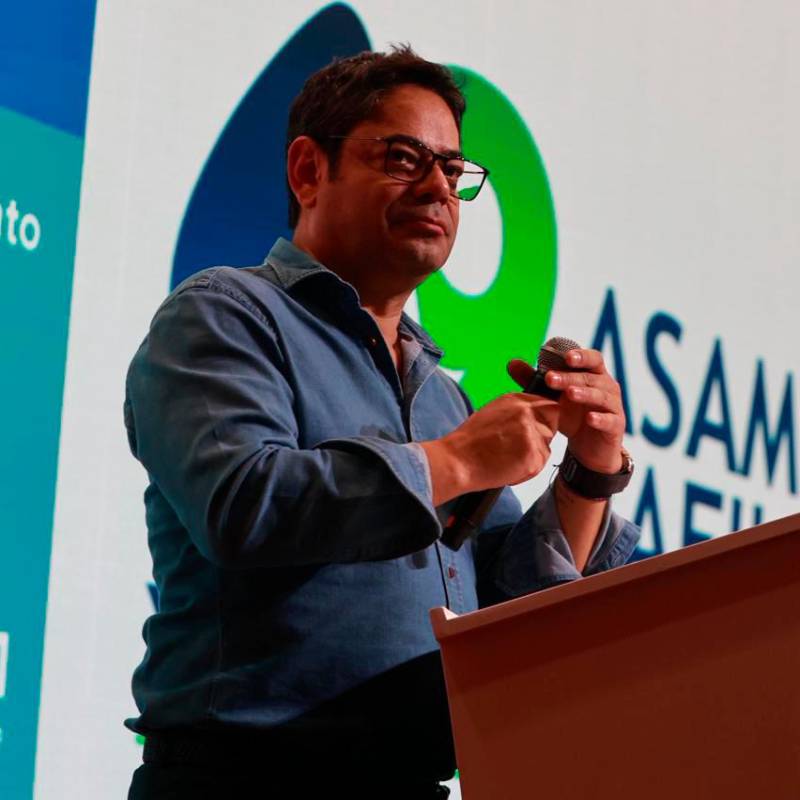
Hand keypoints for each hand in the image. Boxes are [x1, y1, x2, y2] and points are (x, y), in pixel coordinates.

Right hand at [420, 393, 558, 505]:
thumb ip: (518, 411)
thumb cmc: (471, 442)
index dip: (543, 419)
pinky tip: (507, 469)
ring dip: (534, 456)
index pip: (547, 404)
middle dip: (542, 436)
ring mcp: (530, 433)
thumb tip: (536, 416)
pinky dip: (526, 471)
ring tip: (508, 459)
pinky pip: (540, 464)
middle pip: (553, 421)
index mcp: (515, 399)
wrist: (458, 461)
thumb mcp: (494, 413)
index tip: (533, 431)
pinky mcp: (532, 455)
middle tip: (519, 448)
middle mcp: (525, 412)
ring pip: (547, 446)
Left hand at [507, 349, 625, 474]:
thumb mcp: (552, 398)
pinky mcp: (616, 425)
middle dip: (570, 376)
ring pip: (601, 395)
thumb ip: (534, 380)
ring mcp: (613, 405)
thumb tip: (512, 363)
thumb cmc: (572, 416)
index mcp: (592, 375)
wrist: (589, 449)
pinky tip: (590, 418)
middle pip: (590, 376)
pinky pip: (610, 420)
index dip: (580, 355)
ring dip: (585, 393)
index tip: (564, 356)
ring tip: (569, 393)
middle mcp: (606, 386)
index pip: (591, 358)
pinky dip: (600, 418)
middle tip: (550, 378)